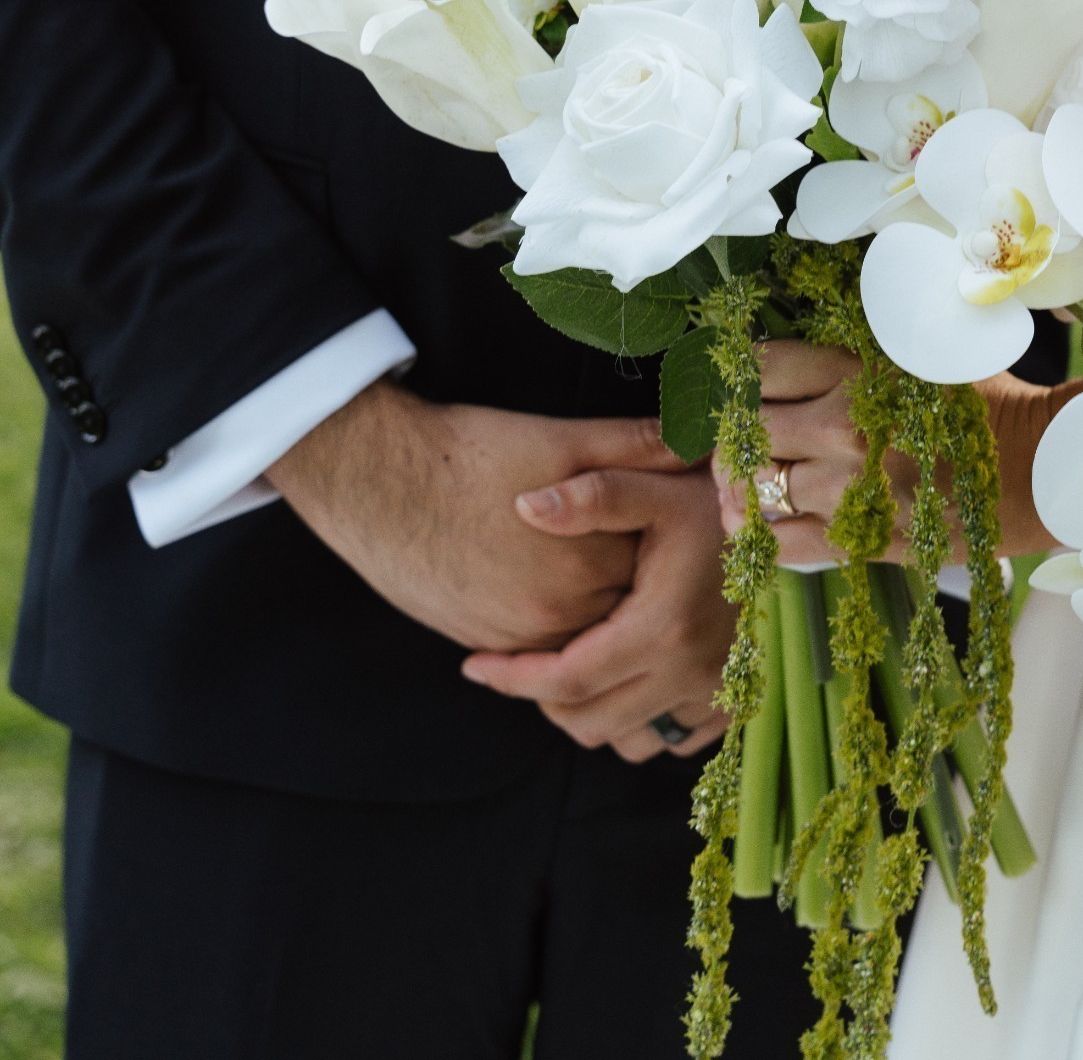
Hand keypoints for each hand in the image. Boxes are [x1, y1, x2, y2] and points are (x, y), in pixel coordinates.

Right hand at [267, 378, 680, 652]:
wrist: (377, 482)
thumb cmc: (471, 453)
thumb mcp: (562, 439)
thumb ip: (634, 446)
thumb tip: (696, 440)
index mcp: (589, 561)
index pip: (658, 567)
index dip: (667, 541)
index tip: (672, 522)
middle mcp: (559, 612)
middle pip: (626, 610)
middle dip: (640, 583)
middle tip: (646, 551)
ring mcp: (519, 635)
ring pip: (586, 637)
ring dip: (600, 610)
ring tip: (602, 569)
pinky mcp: (484, 641)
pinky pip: (540, 651)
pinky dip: (559, 628)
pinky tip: (557, 586)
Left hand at [460, 466, 734, 762]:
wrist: (788, 525)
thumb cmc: (716, 501)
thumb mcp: (653, 487)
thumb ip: (591, 495)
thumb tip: (526, 505)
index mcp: (663, 626)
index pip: (566, 680)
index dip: (512, 678)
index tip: (474, 665)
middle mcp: (692, 671)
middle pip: (588, 722)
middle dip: (543, 699)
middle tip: (523, 662)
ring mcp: (717, 692)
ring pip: (628, 741)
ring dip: (592, 714)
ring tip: (574, 669)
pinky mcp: (733, 701)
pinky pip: (671, 741)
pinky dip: (638, 721)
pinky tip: (624, 679)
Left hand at [716, 342, 1082, 563]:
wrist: (1038, 473)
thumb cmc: (985, 408)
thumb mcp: (925, 353)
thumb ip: (864, 350)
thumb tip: (814, 348)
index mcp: (856, 374)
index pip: (764, 367)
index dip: (747, 373)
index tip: (751, 383)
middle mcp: (842, 430)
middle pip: (748, 429)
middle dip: (738, 432)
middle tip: (743, 436)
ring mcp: (847, 490)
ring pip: (754, 488)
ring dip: (739, 484)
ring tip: (742, 481)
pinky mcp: (859, 541)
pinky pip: (779, 543)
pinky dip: (758, 534)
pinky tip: (758, 522)